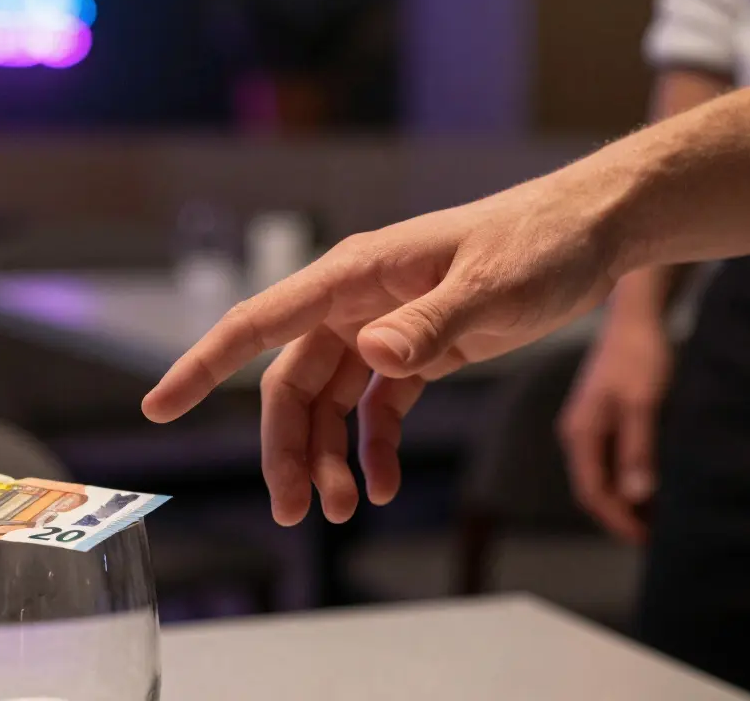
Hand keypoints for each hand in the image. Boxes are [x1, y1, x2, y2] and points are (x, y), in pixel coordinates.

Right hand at [143, 170, 630, 524]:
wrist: (589, 237)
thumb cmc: (539, 243)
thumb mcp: (491, 286)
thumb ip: (430, 322)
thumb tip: (372, 352)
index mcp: (357, 275)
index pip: (261, 322)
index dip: (203, 365)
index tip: (160, 406)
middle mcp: (358, 302)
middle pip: (291, 382)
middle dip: (286, 449)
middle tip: (298, 512)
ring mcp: (385, 326)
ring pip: (328, 401)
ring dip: (327, 456)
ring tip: (344, 508)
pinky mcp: (418, 348)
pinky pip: (376, 407)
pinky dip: (373, 447)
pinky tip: (382, 483)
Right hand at [558, 314, 672, 543]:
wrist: (635, 317)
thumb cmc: (639, 357)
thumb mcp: (642, 404)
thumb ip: (638, 450)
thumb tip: (636, 496)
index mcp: (580, 433)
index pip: (592, 491)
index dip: (616, 520)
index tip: (644, 540)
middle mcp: (577, 433)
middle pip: (593, 488)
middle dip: (620, 515)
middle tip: (654, 538)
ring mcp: (588, 425)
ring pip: (602, 475)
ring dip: (625, 499)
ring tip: (656, 518)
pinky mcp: (602, 417)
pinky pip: (610, 459)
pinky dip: (628, 478)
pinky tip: (652, 484)